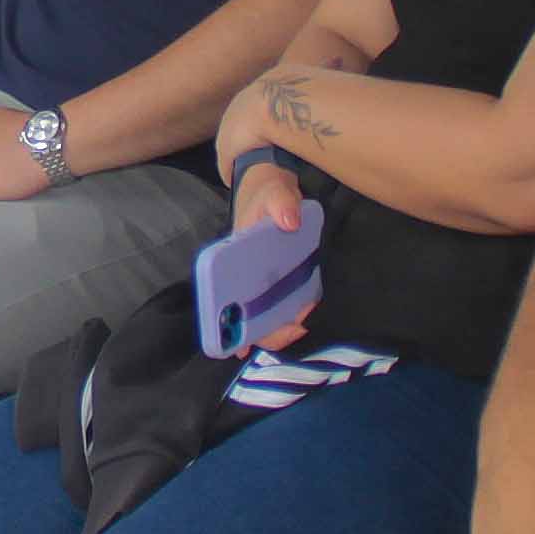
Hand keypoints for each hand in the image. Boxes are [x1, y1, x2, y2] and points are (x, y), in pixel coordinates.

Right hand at [221, 158, 314, 346]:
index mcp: (234, 263)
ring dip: (284, 327)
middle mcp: (246, 278)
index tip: (245, 345)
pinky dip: (295, 316)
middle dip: (270, 332)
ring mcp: (266, 281)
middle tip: (297, 327)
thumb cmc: (266, 192)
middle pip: (249, 319)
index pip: (226, 302)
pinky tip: (308, 318)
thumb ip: (280, 202)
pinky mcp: (287, 279)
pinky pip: (287, 305)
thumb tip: (289, 221)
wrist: (277, 188)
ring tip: (305, 322)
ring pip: (268, 317)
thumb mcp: (273, 192)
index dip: (233, 328)